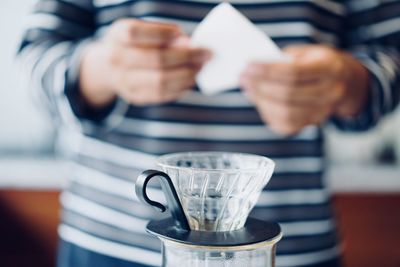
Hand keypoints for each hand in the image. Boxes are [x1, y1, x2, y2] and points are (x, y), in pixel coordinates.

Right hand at [79, 19, 211, 107]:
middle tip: (204, 53)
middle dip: (185, 57)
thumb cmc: (134, 44)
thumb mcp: (141, 30)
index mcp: (117, 36)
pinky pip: (162, 95)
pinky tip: (190, 79)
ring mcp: (124, 82)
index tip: (179, 32)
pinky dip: (181, 87)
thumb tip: (189, 45)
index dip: (160, 33)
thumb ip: (162, 34)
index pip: (135, 33)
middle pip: (155, 59)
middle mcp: (117, 60)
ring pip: (161, 82)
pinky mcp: (136, 97)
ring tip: (199, 67)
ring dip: (186, 75)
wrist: (109, 68)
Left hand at [240, 45, 369, 134]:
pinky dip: (268, 113)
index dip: (268, 70)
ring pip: (286, 113)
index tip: (249, 65)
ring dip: (261, 101)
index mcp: (330, 68)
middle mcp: (330, 93)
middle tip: (243, 77)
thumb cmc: (318, 62)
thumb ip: (284, 60)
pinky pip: (286, 125)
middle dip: (260, 86)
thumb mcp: (306, 52)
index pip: (295, 73)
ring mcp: (323, 112)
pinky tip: (258, 100)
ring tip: (248, 88)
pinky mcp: (312, 124)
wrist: (344, 81)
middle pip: (288, 95)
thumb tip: (255, 70)